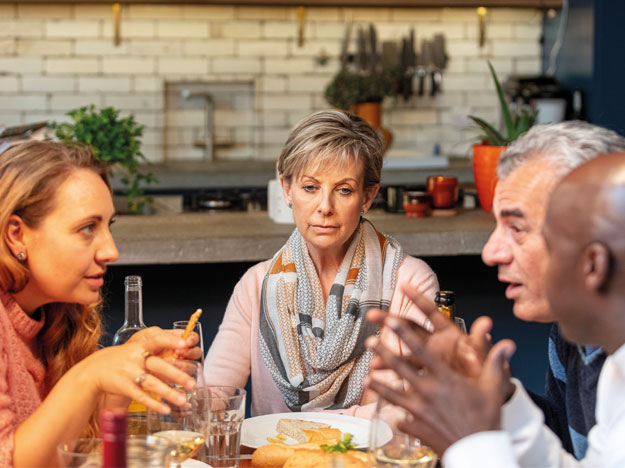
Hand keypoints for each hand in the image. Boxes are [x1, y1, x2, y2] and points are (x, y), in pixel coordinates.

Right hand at [76, 327, 200, 413]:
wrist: (94, 370)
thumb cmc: (123, 358)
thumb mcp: (137, 347)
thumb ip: (156, 346)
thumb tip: (185, 345)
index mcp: (141, 346)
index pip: (158, 339)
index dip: (172, 340)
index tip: (187, 343)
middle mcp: (136, 358)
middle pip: (159, 366)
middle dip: (177, 374)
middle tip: (192, 383)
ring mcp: (129, 373)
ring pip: (152, 383)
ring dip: (168, 393)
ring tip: (183, 400)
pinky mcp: (124, 387)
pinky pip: (141, 396)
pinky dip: (153, 403)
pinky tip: (166, 409)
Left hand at [367, 334, 515, 455]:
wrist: (479, 451)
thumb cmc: (486, 418)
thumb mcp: (493, 388)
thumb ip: (494, 363)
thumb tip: (506, 344)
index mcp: (444, 378)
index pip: (420, 350)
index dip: (404, 334)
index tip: (391, 321)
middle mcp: (427, 391)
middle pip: (399, 367)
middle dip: (383, 352)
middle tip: (370, 341)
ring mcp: (418, 409)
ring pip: (392, 393)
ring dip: (378, 384)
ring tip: (366, 378)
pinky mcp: (416, 426)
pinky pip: (402, 420)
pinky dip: (398, 418)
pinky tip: (393, 417)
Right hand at [368, 285, 514, 399]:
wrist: (481, 404)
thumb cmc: (483, 377)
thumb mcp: (482, 359)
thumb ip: (481, 341)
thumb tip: (487, 323)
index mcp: (449, 335)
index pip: (431, 312)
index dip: (418, 298)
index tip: (404, 286)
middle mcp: (434, 344)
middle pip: (409, 327)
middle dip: (390, 320)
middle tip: (373, 314)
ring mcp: (426, 359)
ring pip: (402, 350)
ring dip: (385, 348)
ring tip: (372, 346)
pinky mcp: (421, 376)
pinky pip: (402, 371)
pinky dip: (390, 371)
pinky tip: (377, 372)